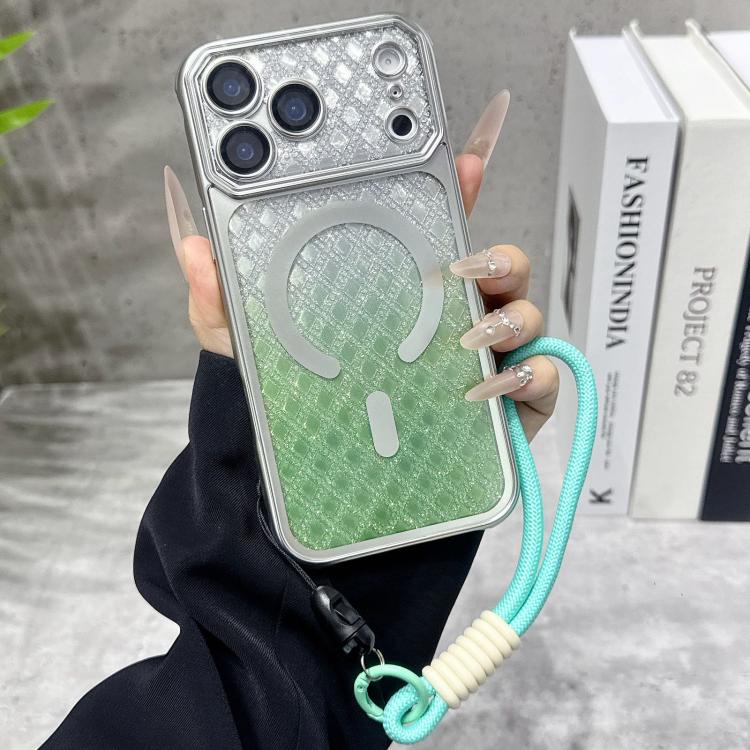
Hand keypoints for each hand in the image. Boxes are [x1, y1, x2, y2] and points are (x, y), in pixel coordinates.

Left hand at [164, 91, 556, 440]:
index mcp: (404, 293)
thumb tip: (196, 249)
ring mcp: (485, 361)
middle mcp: (451, 319)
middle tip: (459, 266)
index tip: (465, 158)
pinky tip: (485, 390)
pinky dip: (527, 378)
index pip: (437, 233)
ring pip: (527, 314)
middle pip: (499, 267)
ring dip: (510, 316)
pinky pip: (542, 379)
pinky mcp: (507, 408)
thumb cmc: (305, 408)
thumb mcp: (255, 351)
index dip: (457, 191)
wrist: (333, 482)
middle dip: (497, 256)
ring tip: (466, 336)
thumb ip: (224, 302)